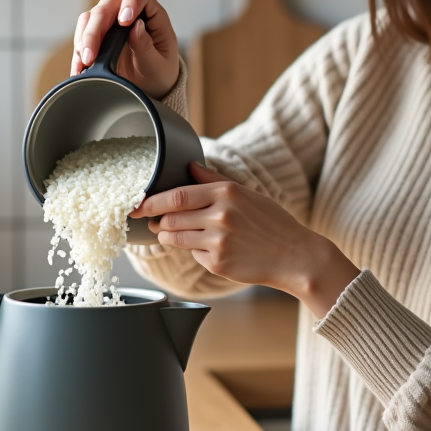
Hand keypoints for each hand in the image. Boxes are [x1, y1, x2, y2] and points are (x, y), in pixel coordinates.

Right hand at [72, 0, 180, 99]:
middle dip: (95, 30)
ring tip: (85, 63)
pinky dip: (78, 51)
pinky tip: (80, 67)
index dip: (131, 2)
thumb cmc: (161, 74)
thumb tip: (136, 27)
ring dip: (83, 39)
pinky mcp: (99, 38)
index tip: (123, 22)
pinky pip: (82, 36)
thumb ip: (147, 47)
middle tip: (91, 55)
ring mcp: (112, 25)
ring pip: (90, 18)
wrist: (152, 89)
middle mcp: (129, 15)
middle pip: (107, 6)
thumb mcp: (158, 65)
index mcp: (152, 16)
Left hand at [131, 163, 359, 318]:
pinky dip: (193, 250)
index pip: (177, 195)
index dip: (151, 200)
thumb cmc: (272, 223)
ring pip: (175, 238)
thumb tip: (190, 167)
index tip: (136, 203)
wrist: (294, 255)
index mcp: (226, 193)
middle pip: (170, 218)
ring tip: (171, 233)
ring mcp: (218, 242)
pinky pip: (192, 254)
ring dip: (167, 235)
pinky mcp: (218, 263)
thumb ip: (214, 181)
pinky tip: (207, 247)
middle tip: (153, 220)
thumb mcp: (246, 194)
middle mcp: (220, 216)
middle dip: (157, 220)